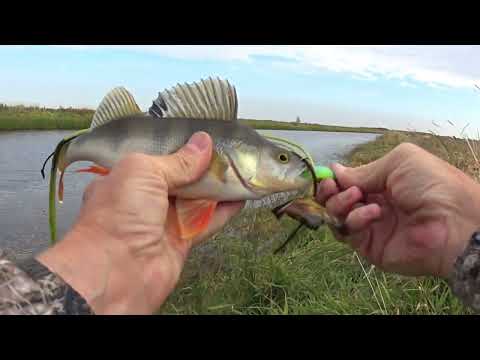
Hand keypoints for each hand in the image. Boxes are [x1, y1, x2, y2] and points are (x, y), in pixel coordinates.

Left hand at [37, 132, 243, 313]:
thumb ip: (177, 161)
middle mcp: (144, 199)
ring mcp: (163, 221)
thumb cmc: (120, 212)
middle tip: (229, 151)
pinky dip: (224, 211)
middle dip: (202, 167)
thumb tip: (203, 143)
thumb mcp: (143, 172)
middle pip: (180, 179)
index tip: (204, 137)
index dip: (180, 148)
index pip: (157, 158)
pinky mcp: (181, 241)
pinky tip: (241, 198)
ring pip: (196, 200)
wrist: (116, 271)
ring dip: (217, 187)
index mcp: (126, 178)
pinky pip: (206, 222)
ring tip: (241, 170)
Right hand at [316, 143, 479, 277]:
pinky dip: (354, 220)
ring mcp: (371, 227)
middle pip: (336, 200)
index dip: (334, 180)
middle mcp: (373, 204)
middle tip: (331, 187)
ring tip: (357, 197)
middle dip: (329, 192)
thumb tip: (334, 170)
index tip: (326, 176)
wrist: (455, 222)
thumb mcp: (399, 162)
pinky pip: (349, 233)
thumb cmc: (432, 184)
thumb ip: (364, 170)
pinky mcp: (370, 247)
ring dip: (340, 204)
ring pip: (337, 217)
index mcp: (382, 184)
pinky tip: (372, 214)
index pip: (347, 182)